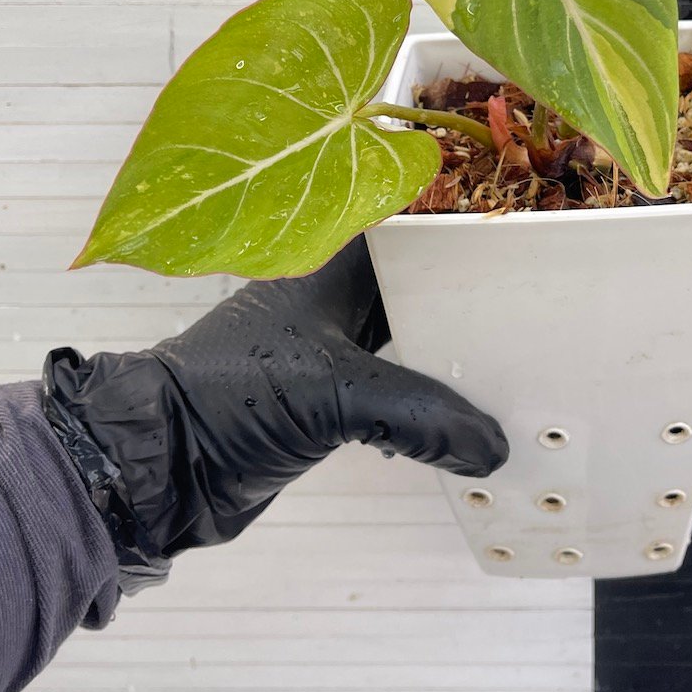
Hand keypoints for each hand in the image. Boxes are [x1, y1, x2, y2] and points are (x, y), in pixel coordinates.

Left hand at [43, 239, 506, 578]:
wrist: (158, 466)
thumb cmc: (225, 394)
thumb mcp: (332, 391)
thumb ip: (418, 412)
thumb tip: (491, 442)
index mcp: (330, 262)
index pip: (410, 225)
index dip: (460, 225)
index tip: (520, 233)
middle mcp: (334, 296)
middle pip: (419, 283)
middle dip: (468, 297)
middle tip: (533, 305)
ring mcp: (330, 347)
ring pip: (409, 336)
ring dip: (449, 354)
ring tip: (513, 361)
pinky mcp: (328, 399)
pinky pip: (397, 389)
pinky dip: (428, 401)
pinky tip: (463, 416)